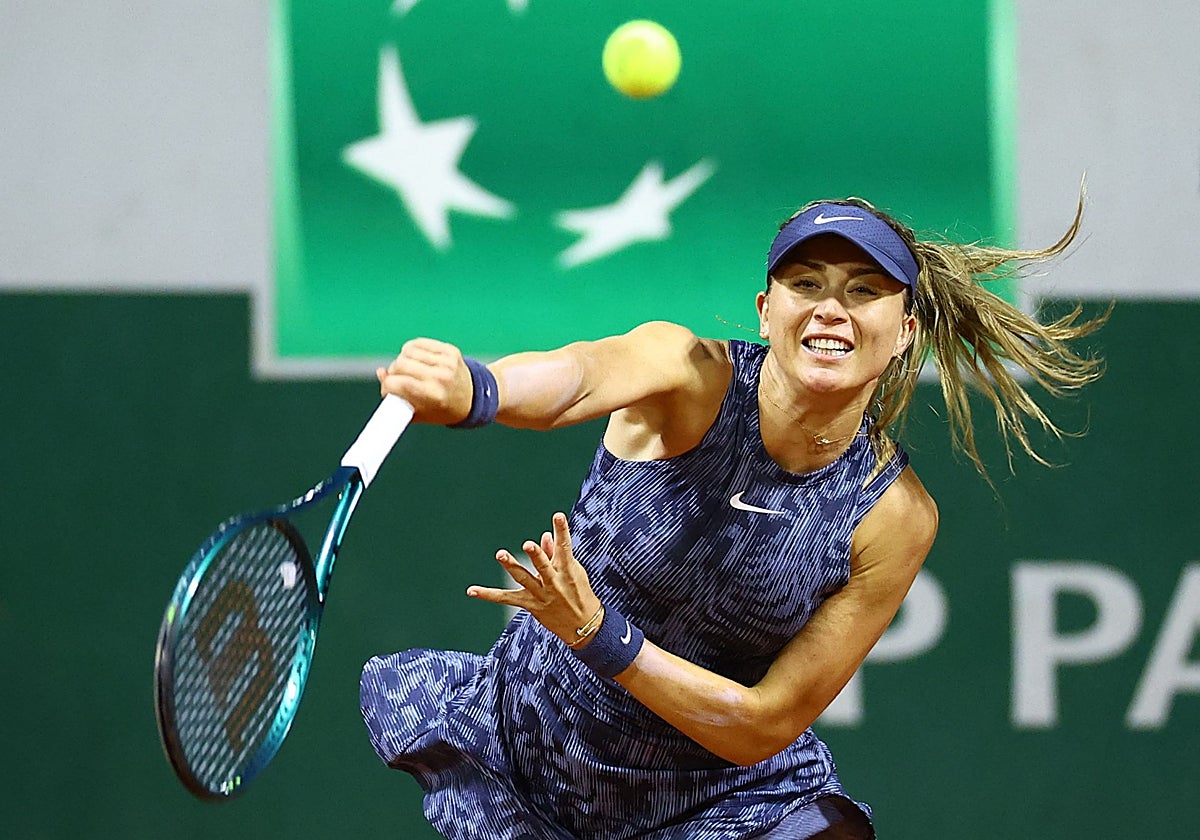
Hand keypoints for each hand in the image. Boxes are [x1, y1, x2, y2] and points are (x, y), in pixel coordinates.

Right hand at [376, 338, 473, 424]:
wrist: (475, 398)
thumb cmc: (443, 409)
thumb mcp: (419, 412)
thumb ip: (396, 397)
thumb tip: (381, 373)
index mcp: (433, 396)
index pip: (398, 383)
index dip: (387, 386)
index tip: (388, 390)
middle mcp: (441, 377)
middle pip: (400, 364)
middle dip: (393, 372)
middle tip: (398, 380)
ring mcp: (446, 361)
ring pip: (407, 351)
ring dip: (402, 360)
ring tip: (408, 370)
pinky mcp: (449, 350)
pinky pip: (418, 343)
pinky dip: (412, 350)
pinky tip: (415, 359)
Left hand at [467, 512, 602, 646]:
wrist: (584, 625)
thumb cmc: (579, 592)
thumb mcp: (573, 571)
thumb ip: (555, 553)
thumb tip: (543, 536)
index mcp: (567, 570)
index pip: (565, 547)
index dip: (562, 530)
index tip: (558, 516)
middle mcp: (554, 582)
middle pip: (544, 566)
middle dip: (537, 555)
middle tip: (528, 544)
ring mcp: (541, 595)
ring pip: (524, 578)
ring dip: (512, 565)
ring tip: (501, 554)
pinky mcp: (530, 605)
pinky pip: (506, 599)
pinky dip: (489, 594)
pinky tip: (471, 590)